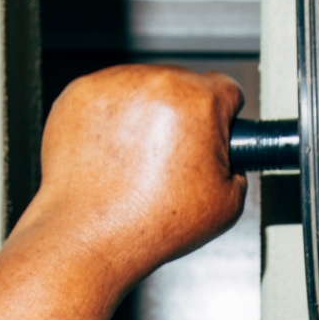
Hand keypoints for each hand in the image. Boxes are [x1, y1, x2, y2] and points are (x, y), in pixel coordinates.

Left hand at [19, 64, 246, 295]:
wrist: (89, 237)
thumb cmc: (150, 226)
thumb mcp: (227, 204)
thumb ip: (238, 165)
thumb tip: (227, 154)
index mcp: (198, 101)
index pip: (225, 88)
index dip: (222, 117)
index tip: (210, 135)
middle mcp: (156, 83)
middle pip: (182, 84)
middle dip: (181, 116)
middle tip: (170, 160)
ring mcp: (113, 85)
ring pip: (143, 87)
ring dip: (145, 113)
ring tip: (136, 160)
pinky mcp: (80, 93)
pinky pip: (107, 96)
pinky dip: (110, 119)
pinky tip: (112, 153)